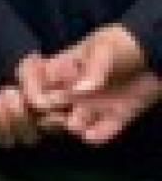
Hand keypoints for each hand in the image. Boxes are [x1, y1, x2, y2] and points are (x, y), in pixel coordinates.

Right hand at [0, 27, 156, 148]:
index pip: (32, 85)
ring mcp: (90, 106)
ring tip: (79, 119)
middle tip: (61, 108)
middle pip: (44, 110)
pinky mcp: (112, 118)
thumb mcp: (104, 50)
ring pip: (67, 126)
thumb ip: (92, 71)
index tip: (39, 97)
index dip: (31, 91)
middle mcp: (71, 91)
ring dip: (70, 125)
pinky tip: (98, 130)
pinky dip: (96, 136)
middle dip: (49, 112)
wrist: (157, 52)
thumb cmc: (124, 44)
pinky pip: (97, 136)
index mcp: (61, 71)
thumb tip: (77, 92)